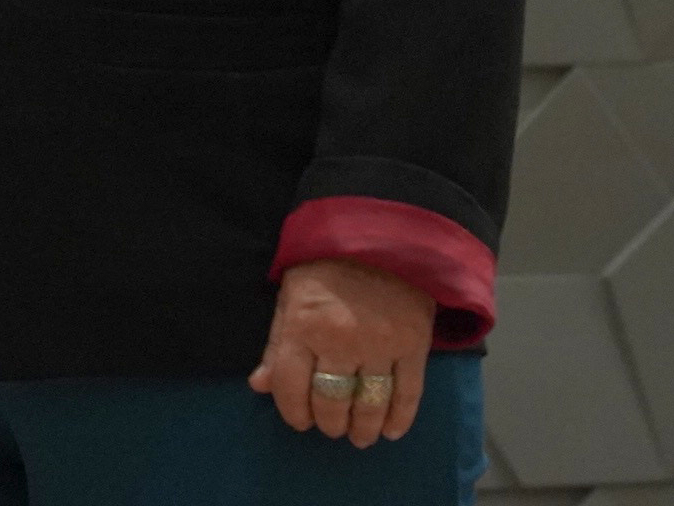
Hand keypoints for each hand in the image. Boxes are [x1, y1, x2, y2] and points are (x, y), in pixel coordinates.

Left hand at [248, 258, 434, 446]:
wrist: (383, 237)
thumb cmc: (326, 266)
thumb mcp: (290, 296)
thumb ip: (276, 344)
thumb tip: (259, 386)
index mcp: (303, 326)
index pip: (290, 386)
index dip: (292, 411)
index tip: (298, 420)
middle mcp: (340, 341)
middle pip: (330, 401)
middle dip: (327, 422)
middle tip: (329, 427)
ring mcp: (380, 346)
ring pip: (368, 404)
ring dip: (360, 428)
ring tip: (356, 437)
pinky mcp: (414, 346)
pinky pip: (408, 394)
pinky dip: (399, 419)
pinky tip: (389, 432)